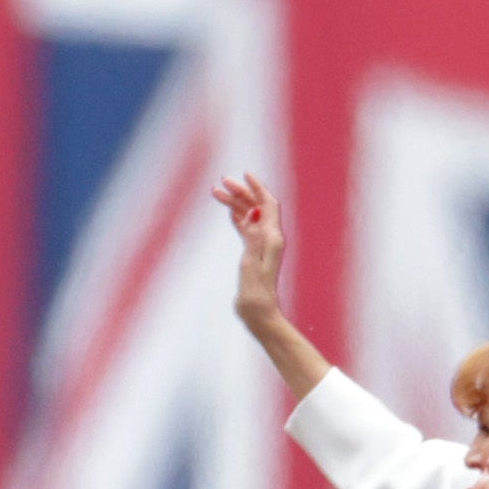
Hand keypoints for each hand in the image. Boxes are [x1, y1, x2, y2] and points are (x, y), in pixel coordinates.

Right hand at [211, 173, 288, 332]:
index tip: (245, 174)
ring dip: (235, 203)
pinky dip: (236, 217)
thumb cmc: (256, 294)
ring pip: (249, 216)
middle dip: (242, 192)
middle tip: (222, 182)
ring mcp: (262, 245)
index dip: (258, 187)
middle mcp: (270, 238)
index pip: (268, 204)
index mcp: (273, 238)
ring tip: (216, 192)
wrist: (259, 314)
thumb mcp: (252, 263)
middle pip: (257, 207)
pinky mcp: (253, 253)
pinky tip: (227, 209)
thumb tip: (254, 211)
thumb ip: (253, 236)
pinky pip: (246, 228)